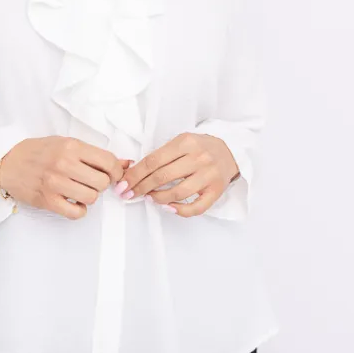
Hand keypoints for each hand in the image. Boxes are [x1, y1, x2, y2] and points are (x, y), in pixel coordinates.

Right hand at [0, 137, 129, 219]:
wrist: (6, 160)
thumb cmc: (38, 151)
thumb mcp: (66, 144)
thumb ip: (93, 154)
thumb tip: (125, 163)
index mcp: (71, 146)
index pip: (108, 162)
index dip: (116, 171)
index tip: (112, 175)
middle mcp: (64, 164)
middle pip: (102, 182)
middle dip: (101, 184)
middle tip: (91, 181)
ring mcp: (55, 183)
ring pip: (92, 198)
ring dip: (90, 196)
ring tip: (80, 190)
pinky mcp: (47, 200)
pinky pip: (76, 213)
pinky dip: (79, 210)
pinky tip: (73, 202)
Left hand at [120, 132, 238, 217]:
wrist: (230, 151)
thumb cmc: (200, 148)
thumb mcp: (181, 142)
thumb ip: (162, 155)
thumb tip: (134, 173)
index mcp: (186, 142)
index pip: (153, 161)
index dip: (135, 174)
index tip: (123, 184)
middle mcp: (199, 158)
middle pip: (162, 176)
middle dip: (141, 187)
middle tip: (129, 194)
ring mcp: (209, 175)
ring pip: (178, 193)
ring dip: (158, 198)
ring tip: (149, 197)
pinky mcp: (216, 191)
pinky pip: (196, 207)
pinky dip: (179, 210)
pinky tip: (168, 207)